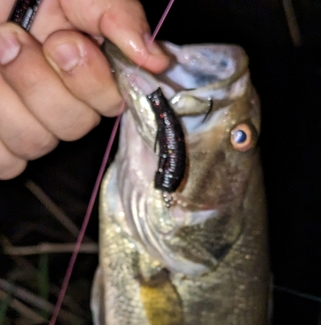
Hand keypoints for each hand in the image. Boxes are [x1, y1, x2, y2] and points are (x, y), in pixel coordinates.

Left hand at [0, 0, 168, 178]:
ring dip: (8, 101)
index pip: (111, 102)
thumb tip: (156, 61)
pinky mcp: (1, 145)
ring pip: (37, 145)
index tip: (63, 42)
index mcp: (83, 65)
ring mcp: (28, 124)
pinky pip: (9, 163)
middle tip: (10, 40)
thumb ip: (113, 12)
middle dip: (40, 84)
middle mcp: (61, 98)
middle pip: (74, 128)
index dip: (91, 82)